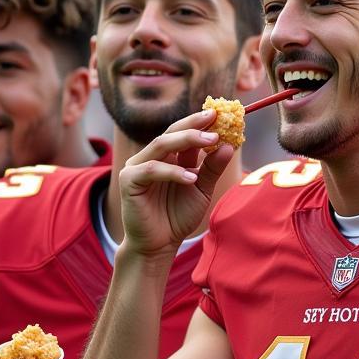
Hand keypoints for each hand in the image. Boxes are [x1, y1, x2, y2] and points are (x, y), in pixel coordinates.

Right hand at [117, 110, 233, 257]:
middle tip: (215, 120)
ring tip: (210, 142)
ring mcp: (138, 167)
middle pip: (171, 132)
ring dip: (186, 140)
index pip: (184, 132)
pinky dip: (172, 172)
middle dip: (194, 125)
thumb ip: (212, 168)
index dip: (201, 122)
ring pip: (161, 145)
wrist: (159, 245)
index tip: (222, 114)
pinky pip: (151, 170)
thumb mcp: (202, 190)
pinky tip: (191, 178)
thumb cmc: (177, 216)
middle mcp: (152, 157)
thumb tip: (229, 146)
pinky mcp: (129, 181)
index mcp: (169, 156)